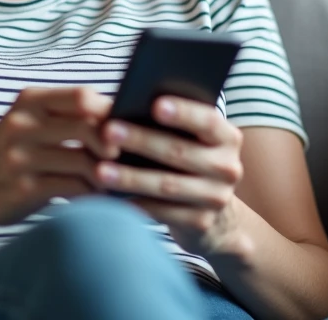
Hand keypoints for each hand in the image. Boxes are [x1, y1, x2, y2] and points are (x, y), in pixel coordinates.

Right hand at [0, 86, 115, 230]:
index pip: (81, 96)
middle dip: (112, 144)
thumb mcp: (28, 123)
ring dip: (105, 173)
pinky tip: (94, 195)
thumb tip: (122, 118)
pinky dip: (91, 193)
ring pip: (83, 161)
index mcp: (29, 101)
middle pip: (87, 127)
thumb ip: (65, 115)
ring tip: (111, 179)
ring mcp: (20, 158)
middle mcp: (22, 125)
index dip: (109, 111)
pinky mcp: (23, 189)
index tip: (123, 126)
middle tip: (122, 157)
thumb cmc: (10, 153)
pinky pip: (73, 188)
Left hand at [96, 96, 247, 257]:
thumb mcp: (191, 140)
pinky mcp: (200, 222)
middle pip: (180, 152)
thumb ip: (171, 123)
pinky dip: (134, 203)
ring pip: (167, 185)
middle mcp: (227, 167)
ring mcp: (216, 198)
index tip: (155, 105)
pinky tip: (110, 198)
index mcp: (227, 138)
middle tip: (107, 131)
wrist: (215, 215)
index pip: (208, 121)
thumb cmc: (190, 160)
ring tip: (100, 170)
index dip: (183, 112)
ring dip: (130, 177)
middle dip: (141, 140)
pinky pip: (162, 212)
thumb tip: (129, 107)